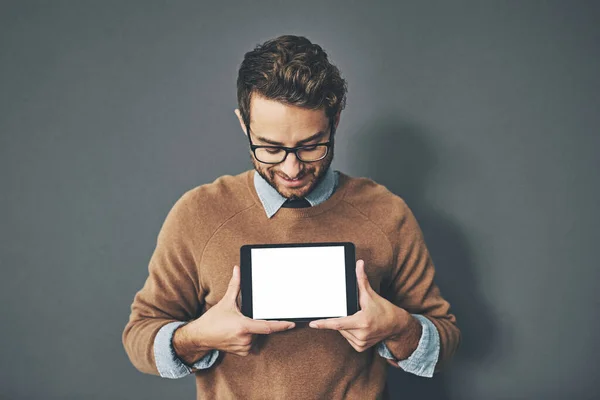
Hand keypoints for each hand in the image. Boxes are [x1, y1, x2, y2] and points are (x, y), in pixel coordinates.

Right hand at [179, 265, 294, 356]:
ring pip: (257, 337)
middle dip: (257, 322)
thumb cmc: (212, 320)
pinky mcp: (241, 352)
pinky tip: (237, 333)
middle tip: (243, 318)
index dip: (281, 325)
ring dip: (252, 330)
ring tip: (236, 325)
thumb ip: (235, 285)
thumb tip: (237, 270)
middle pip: (262, 329)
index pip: (268, 326)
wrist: (200, 336)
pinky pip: (251, 344)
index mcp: (244, 326)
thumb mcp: (226, 302)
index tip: (292, 323)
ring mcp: (243, 347)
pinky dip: (248, 337)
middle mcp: (245, 338)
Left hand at [309, 260, 413, 352]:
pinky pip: (348, 338)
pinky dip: (350, 332)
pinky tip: (359, 327)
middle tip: (353, 312)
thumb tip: (359, 264)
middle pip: (340, 326)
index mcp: (362, 321)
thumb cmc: (384, 309)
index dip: (324, 323)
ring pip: (343, 332)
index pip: (338, 323)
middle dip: (342, 317)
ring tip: (359, 319)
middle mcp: (361, 334)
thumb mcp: (371, 295)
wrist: (396, 326)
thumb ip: (362, 280)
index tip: (313, 324)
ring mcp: (361, 343)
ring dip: (345, 325)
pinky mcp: (361, 347)